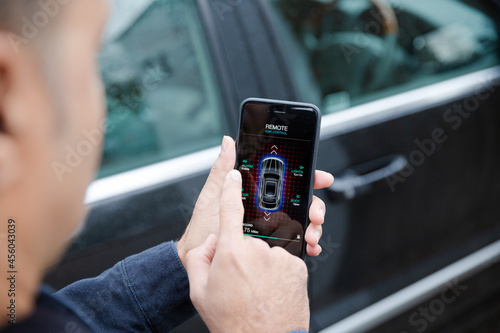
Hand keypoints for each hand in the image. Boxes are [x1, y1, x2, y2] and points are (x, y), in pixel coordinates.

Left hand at [177, 136, 333, 265]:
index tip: (321, 178)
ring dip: (314, 227)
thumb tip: (228, 142)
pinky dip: (308, 245)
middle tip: (314, 214)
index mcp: (256, 194)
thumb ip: (222, 169)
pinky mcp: (273, 247)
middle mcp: (268, 210)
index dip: (307, 177)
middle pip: (302, 202)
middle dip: (315, 206)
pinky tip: (309, 247)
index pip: (287, 181)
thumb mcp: (213, 196)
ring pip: (303, 223)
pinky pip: (296, 244)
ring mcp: (273, 229)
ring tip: (310, 234)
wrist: (201, 261)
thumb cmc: (203, 229)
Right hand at [185, 170, 309, 332]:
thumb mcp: (200, 291)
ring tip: (257, 287)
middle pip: (249, 234)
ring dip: (262, 261)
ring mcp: (281, 257)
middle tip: (240, 276)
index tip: (233, 175)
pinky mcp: (298, 266)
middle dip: (244, 249)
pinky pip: (284, 258)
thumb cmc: (233, 321)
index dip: (231, 187)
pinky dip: (277, 269)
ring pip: (268, 247)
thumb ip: (199, 258)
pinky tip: (270, 289)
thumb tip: (212, 242)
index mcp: (232, 251)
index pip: (230, 207)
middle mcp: (259, 250)